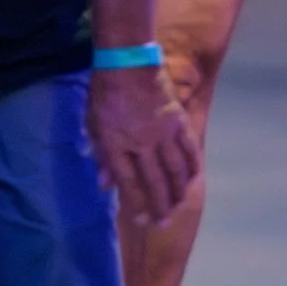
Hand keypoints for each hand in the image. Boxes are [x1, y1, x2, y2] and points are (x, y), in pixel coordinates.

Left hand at [88, 66, 198, 227]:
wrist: (128, 62)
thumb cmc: (105, 92)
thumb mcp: (93, 123)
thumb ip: (101, 155)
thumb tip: (105, 184)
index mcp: (116, 144)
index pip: (128, 182)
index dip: (135, 203)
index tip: (140, 219)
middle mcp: (142, 143)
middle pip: (154, 181)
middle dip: (160, 205)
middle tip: (164, 223)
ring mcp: (163, 133)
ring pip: (175, 170)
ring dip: (178, 192)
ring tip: (179, 206)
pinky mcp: (178, 122)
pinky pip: (189, 149)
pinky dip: (193, 166)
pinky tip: (193, 179)